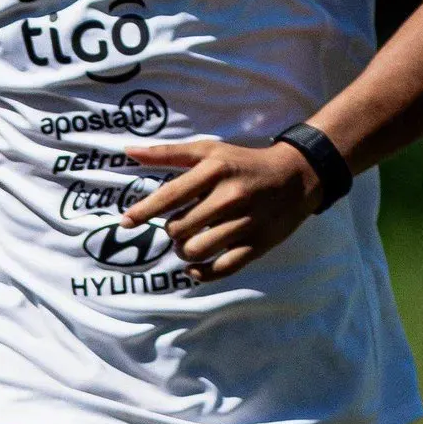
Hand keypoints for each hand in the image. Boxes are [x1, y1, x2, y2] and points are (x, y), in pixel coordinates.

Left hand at [118, 136, 326, 278]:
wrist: (297, 177)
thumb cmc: (242, 163)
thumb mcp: (208, 151)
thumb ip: (167, 154)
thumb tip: (128, 151)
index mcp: (215, 171)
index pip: (170, 196)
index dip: (143, 211)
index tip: (126, 222)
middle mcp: (230, 197)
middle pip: (178, 229)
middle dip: (171, 231)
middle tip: (178, 227)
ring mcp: (245, 223)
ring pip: (195, 251)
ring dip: (183, 252)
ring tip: (188, 243)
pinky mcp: (258, 244)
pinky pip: (221, 269)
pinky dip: (201, 272)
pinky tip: (195, 267)